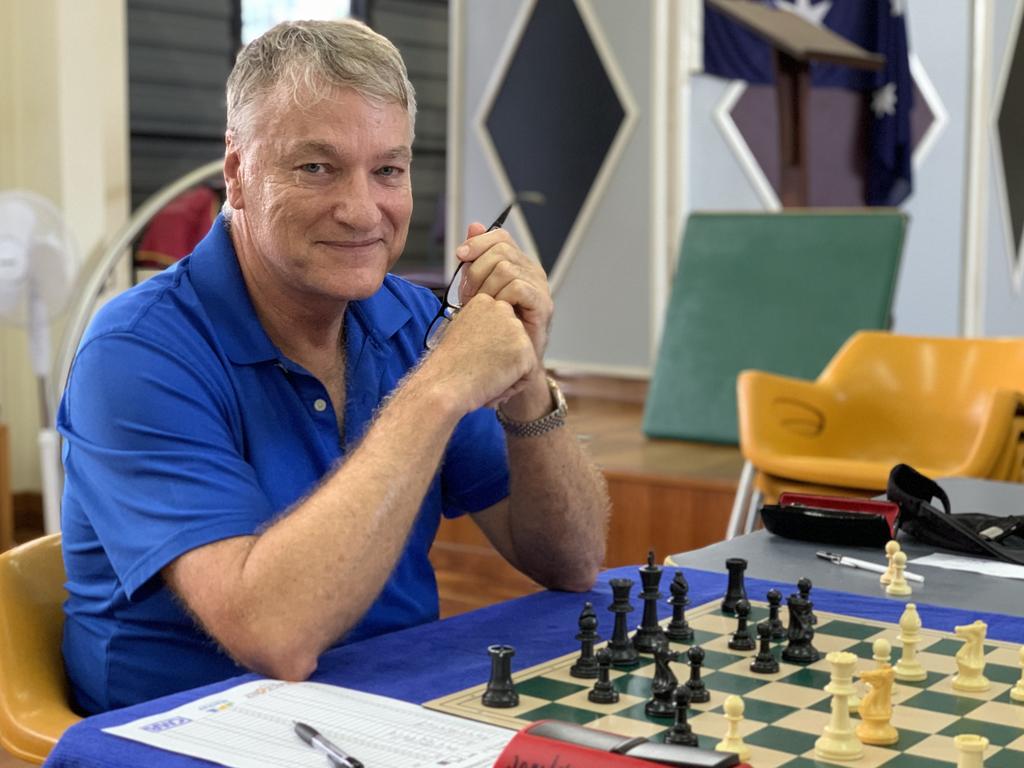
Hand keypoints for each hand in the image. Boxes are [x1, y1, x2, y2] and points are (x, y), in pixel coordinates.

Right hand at [423, 293, 537, 411]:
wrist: (443, 385)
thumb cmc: (446, 366)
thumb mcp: (460, 332)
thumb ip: (481, 328)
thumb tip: (494, 337)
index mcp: (483, 302)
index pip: (500, 327)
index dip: (487, 348)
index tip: (469, 356)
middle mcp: (502, 309)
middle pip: (514, 341)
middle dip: (501, 360)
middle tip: (477, 369)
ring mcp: (516, 329)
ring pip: (523, 358)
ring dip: (507, 373)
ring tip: (483, 377)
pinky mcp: (525, 350)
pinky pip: (528, 375)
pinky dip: (512, 386)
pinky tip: (493, 385)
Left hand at [455, 222, 552, 360]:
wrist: (510, 360)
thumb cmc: (494, 325)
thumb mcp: (478, 288)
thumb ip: (476, 259)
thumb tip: (474, 226)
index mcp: (518, 263)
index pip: (500, 237)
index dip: (478, 242)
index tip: (460, 255)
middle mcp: (532, 271)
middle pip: (500, 251)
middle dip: (477, 270)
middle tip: (467, 294)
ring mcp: (540, 288)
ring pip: (506, 268)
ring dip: (486, 287)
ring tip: (480, 306)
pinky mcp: (542, 306)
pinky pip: (517, 288)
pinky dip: (500, 297)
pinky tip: (495, 311)